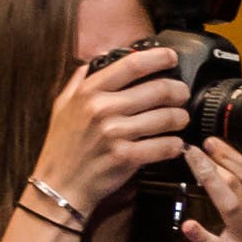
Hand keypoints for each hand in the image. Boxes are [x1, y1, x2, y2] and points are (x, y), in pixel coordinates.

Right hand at [30, 47, 188, 216]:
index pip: (132, 64)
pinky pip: (166, 145)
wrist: (59, 184)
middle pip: (159, 89)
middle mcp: (102, 109)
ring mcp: (114, 133)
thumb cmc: (63, 145)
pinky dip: (177, 145)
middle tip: (182, 95)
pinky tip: (175, 144)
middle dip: (179, 91)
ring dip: (181, 118)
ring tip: (180, 120)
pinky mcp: (126, 157)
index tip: (171, 58)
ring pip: (168, 117)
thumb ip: (82, 79)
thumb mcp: (63, 105)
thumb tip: (103, 57)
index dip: (159, 57)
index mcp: (89, 92)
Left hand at [179, 140, 241, 241]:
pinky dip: (202, 235)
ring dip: (209, 179)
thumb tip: (226, 172)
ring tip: (192, 164)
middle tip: (194, 148)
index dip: (231, 155)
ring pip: (229, 203)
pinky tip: (188, 225)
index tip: (212, 142)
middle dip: (215, 161)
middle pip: (240, 182)